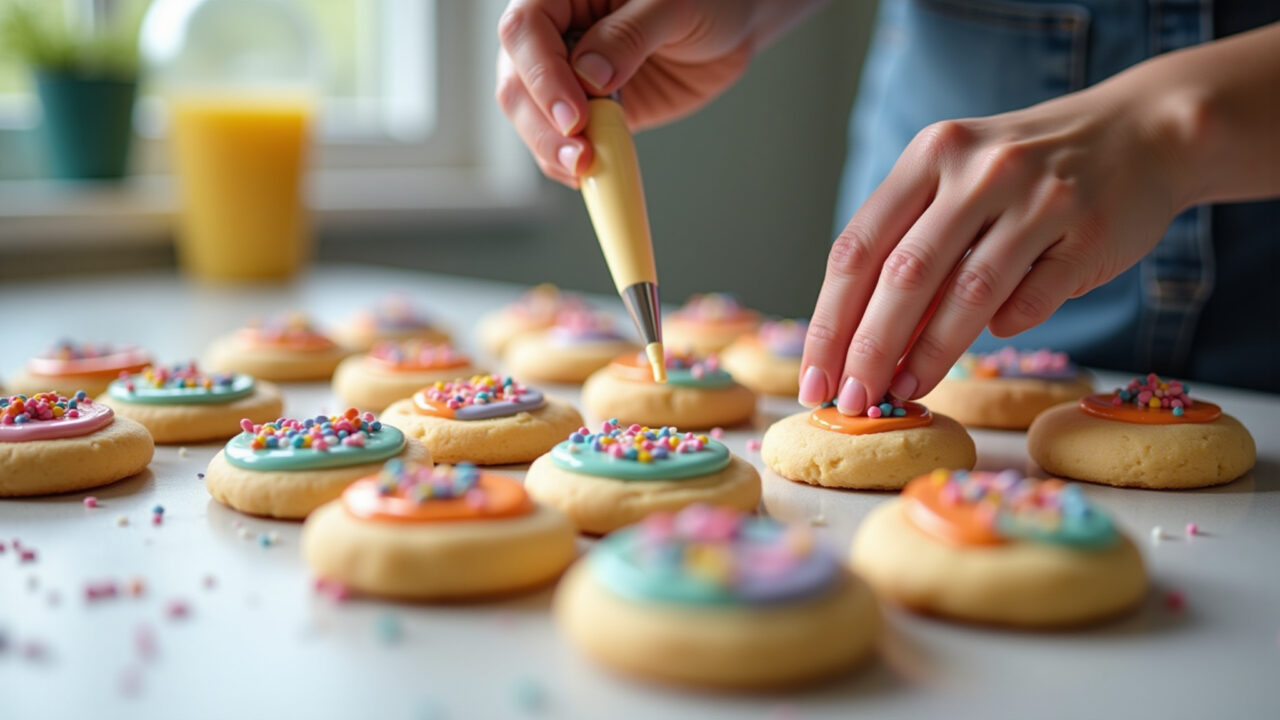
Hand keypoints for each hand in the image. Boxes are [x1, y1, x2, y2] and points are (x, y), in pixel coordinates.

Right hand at [495, 0, 762, 186]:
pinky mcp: (587, 111)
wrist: (730, 26)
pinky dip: (569, 164)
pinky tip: (589, 175)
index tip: (574, 115)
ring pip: (530, 117)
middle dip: (543, 125)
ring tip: (587, 169)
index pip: (525, 29)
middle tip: (579, 155)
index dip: (542, 75)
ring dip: (553, 150)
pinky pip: (561, 141)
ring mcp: (566, 75)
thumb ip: (629, 35)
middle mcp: (556, 33)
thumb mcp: (674, 4)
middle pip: (518, 81)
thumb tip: (589, 75)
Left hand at [799, 74, 1197, 413]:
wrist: (1142, 132)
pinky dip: (1008, 326)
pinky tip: (993, 340)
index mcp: (929, 156)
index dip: (829, 321)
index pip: (858, 249)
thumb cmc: (1024, 175)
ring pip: (968, 293)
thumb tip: (858, 344)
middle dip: (869, 348)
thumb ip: (911, 246)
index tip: (815, 376)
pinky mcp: (1088, 231)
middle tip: (852, 400)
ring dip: (930, 353)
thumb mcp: (957, 185)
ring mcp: (1038, 198)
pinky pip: (1035, 298)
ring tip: (906, 392)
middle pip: (904, 275)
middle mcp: (978, 171)